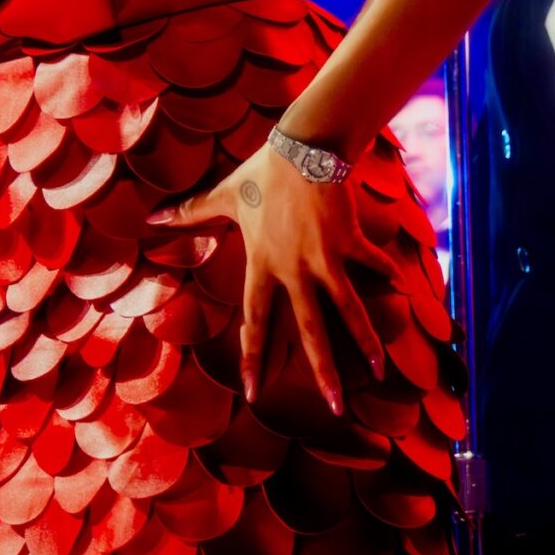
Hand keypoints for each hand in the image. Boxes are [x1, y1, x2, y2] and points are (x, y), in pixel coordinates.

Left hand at [148, 143, 383, 413]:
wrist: (301, 147)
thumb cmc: (261, 174)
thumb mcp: (222, 196)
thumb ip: (189, 213)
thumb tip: (150, 217)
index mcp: (262, 266)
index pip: (255, 322)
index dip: (254, 359)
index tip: (253, 393)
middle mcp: (293, 270)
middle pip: (310, 331)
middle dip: (324, 372)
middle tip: (335, 406)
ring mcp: (325, 258)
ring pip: (348, 310)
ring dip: (365, 341)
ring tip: (378, 370)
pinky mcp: (350, 241)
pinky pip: (371, 264)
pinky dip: (387, 274)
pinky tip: (403, 290)